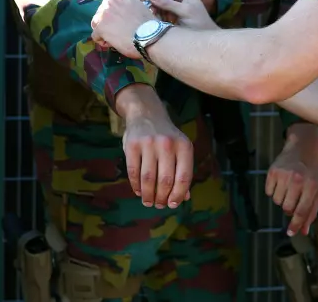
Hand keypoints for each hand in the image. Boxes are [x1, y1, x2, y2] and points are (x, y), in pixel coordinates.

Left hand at [91, 0, 155, 58]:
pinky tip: (113, 44)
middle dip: (108, 23)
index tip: (123, 23)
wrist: (150, 36)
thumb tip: (122, 16)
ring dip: (104, 32)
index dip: (115, 16)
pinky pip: (95, 36)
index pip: (111, 5)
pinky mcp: (100, 27)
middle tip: (119, 32)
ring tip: (116, 39)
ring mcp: (104, 13)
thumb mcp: (141, 8)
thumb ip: (128, 8)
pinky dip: (102, 41)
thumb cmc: (150, 26)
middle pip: (102, 13)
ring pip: (96, 23)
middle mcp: (111, 0)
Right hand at [115, 85, 193, 208]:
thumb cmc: (167, 137)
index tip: (173, 205)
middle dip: (162, 198)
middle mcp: (167, 144)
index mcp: (184, 146)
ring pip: (148, 178)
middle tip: (159, 205)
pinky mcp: (132, 145)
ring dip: (148, 195)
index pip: (183, 177)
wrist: (146, 113)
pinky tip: (138, 191)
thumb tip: (185, 197)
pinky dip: (136, 185)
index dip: (178, 195)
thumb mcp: (180, 149)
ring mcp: (148, 144)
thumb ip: (183, 171)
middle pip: (165, 180)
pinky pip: (133, 171)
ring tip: (148, 202)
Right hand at [143, 0, 217, 30]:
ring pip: (159, 5)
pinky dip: (156, 17)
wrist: (205, 41)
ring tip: (150, 16)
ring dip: (154, 11)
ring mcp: (174, 7)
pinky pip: (160, 14)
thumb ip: (167, 3)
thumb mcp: (184, 11)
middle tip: (146, 10)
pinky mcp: (171, 17)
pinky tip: (154, 21)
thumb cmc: (199, 23)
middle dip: (153, 3)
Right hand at [266, 126, 317, 236]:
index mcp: (311, 186)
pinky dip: (273, 191)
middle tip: (293, 199)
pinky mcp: (272, 171)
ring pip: (277, 201)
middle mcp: (297, 180)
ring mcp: (283, 175)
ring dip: (281, 199)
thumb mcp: (317, 191)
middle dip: (289, 208)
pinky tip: (280, 183)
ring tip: (288, 188)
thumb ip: (311, 212)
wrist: (301, 149)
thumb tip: (302, 231)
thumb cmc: (311, 173)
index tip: (290, 233)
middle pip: (287, 208)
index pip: (301, 211)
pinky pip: (268, 192)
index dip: (295, 224)